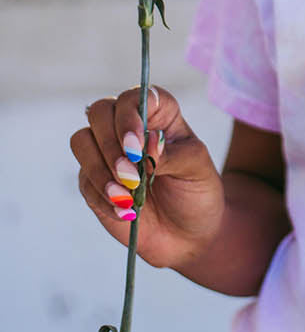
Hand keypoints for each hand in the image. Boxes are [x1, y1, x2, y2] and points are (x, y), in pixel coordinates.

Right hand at [71, 86, 225, 270]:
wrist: (186, 234)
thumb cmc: (196, 191)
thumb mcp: (196, 169)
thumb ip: (172, 154)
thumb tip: (148, 141)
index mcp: (158, 114)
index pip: (135, 97)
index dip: (130, 116)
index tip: (138, 146)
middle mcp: (128, 126)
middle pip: (99, 112)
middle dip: (111, 144)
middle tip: (132, 176)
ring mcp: (106, 152)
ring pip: (81, 141)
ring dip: (100, 170)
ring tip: (126, 197)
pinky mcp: (92, 180)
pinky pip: (84, 178)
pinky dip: (102, 195)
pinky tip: (125, 212)